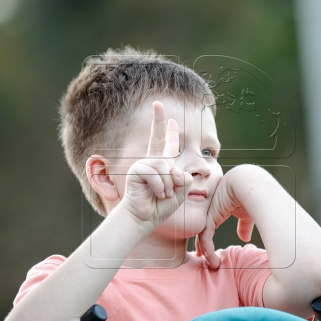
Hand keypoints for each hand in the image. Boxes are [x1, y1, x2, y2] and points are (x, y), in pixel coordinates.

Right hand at [121, 101, 192, 226]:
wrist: (144, 218)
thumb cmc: (161, 206)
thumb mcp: (180, 191)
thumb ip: (184, 178)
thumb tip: (176, 169)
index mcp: (162, 164)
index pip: (166, 144)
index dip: (168, 131)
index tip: (170, 118)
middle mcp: (151, 161)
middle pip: (157, 137)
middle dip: (158, 119)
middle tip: (157, 103)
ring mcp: (143, 164)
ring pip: (166, 166)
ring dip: (169, 184)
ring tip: (163, 194)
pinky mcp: (136, 170)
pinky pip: (156, 174)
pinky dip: (160, 187)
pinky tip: (157, 194)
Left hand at [196, 168, 254, 267]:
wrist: (249, 183)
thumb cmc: (251, 197)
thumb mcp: (247, 215)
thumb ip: (243, 226)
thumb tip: (244, 239)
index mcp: (219, 209)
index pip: (209, 226)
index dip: (208, 240)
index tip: (209, 253)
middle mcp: (212, 210)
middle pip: (203, 230)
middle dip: (202, 245)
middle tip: (203, 258)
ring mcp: (209, 212)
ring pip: (202, 235)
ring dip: (206, 251)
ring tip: (211, 263)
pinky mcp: (210, 216)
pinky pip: (205, 235)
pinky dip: (208, 249)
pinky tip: (212, 258)